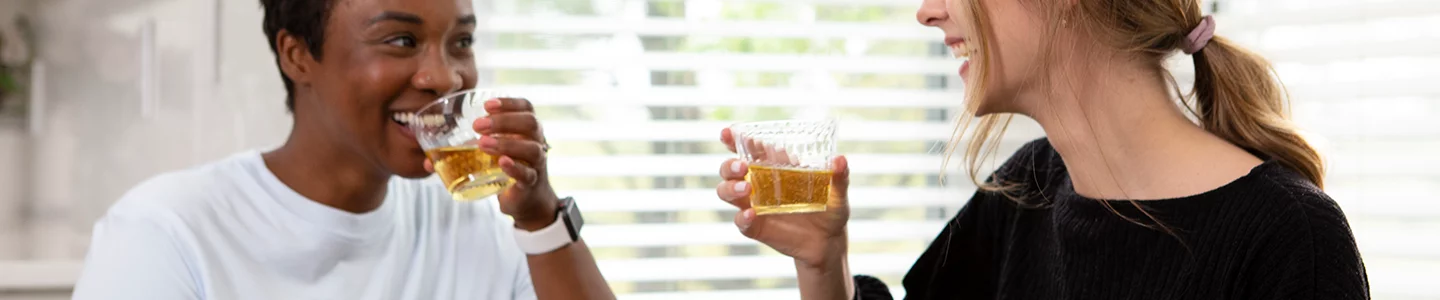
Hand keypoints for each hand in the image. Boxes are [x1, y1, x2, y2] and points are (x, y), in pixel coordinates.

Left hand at [425, 97, 558, 230]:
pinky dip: (515, 167)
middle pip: (530, 123)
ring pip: (531, 148)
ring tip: (483, 144)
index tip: (486, 105)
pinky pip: (528, 174)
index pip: (525, 107)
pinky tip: (502, 163)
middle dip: (504, 121)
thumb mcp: (486, 155)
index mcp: (526, 129)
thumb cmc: (504, 169)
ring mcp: (535, 163)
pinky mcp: (531, 183)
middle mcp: (536, 142)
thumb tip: (427, 160)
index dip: (509, 103)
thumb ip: (462, 153)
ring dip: (507, 142)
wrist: (524, 199)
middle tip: (477, 126)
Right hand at [716, 128, 850, 268]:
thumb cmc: (830, 209)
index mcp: (774, 167)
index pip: (749, 149)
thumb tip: (839, 160)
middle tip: (743, 166)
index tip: (729, 133)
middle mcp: (758, 183)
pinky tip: (751, 214)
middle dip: (730, 164)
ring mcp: (754, 205)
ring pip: (726, 192)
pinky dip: (742, 217)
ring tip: (746, 189)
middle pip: (730, 169)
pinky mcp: (755, 226)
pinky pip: (740, 221)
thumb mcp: (838, 192)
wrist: (828, 241)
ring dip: (731, 187)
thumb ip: (840, 176)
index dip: (734, 140)